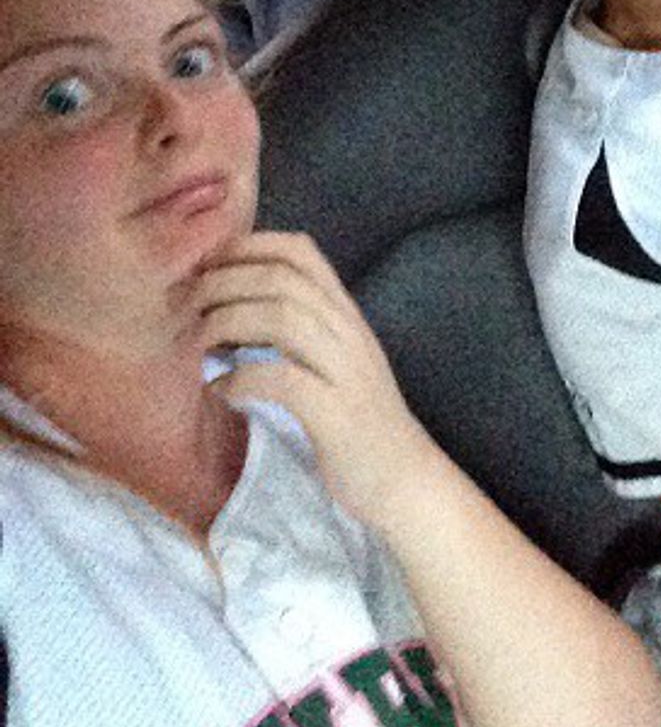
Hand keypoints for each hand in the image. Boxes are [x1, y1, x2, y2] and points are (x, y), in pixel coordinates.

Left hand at [194, 231, 433, 525]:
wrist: (406, 480)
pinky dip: (242, 378)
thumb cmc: (359, 424)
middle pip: (282, 279)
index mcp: (346, 316)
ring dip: (229, 321)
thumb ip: (299, 332)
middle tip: (188, 302)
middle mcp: (349, 333)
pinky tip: (220, 389)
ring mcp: (345, 371)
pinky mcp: (337, 414)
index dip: (249, 245)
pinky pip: (283, 380)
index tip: (208, 263)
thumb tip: (231, 312)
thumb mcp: (334, 363)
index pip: (301, 252)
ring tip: (199, 342)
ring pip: (284, 318)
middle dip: (226, 281)